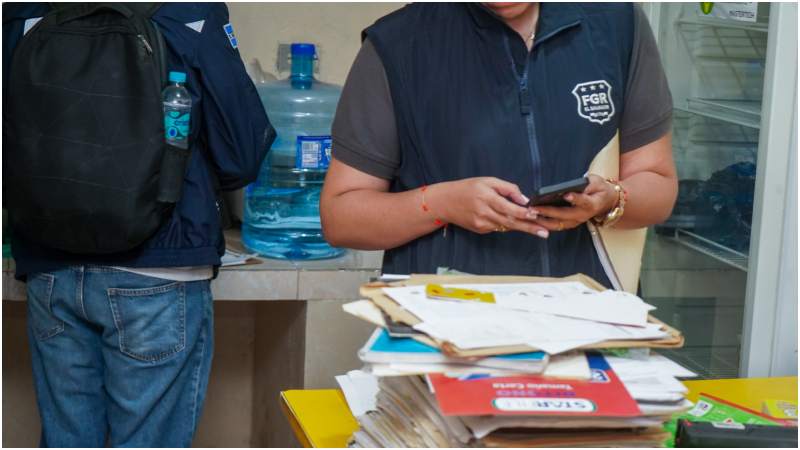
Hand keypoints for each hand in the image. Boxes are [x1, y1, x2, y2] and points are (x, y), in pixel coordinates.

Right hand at [427, 177, 549, 237]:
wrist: (445, 202)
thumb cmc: (468, 188)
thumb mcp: (487, 181)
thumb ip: (507, 188)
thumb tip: (523, 199)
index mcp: (486, 198)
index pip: (509, 208)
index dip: (523, 213)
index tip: (536, 215)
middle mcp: (484, 213)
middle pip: (510, 222)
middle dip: (529, 227)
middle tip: (545, 232)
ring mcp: (482, 224)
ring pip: (506, 227)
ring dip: (523, 228)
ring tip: (539, 230)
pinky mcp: (480, 229)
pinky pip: (498, 227)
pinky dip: (508, 225)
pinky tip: (517, 223)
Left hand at [531, 174, 617, 231]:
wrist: (606, 202)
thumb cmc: (599, 189)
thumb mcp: (597, 181)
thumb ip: (587, 183)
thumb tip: (572, 187)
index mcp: (591, 204)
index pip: (583, 201)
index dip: (575, 198)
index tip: (566, 195)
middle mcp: (583, 215)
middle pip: (564, 215)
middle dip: (547, 212)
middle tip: (534, 207)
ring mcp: (576, 222)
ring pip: (557, 224)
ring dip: (542, 221)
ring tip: (529, 214)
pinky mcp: (569, 224)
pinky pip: (555, 226)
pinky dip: (544, 223)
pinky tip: (532, 218)